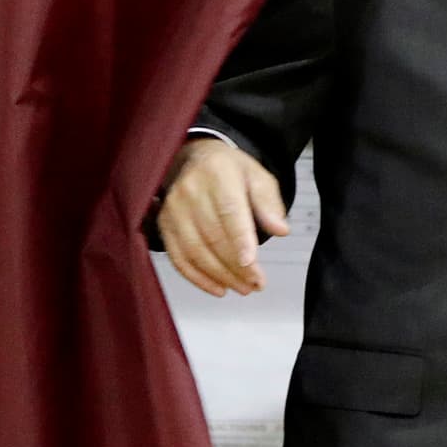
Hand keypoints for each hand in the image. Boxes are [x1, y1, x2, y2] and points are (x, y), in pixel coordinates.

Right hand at [157, 136, 289, 296]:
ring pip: (196, 251)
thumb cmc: (230, 170)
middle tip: (257, 283)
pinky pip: (179, 258)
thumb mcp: (257, 176)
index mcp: (218, 173)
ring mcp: (173, 209)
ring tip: (243, 288)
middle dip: (237, 266)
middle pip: (214, 236)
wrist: (194, 159)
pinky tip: (218, 288)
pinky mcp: (164, 225)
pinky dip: (198, 278)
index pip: (230, 210)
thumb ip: (269, 203)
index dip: (240, 239)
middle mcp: (190, 190)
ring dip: (220, 275)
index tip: (251, 263)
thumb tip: (281, 230)